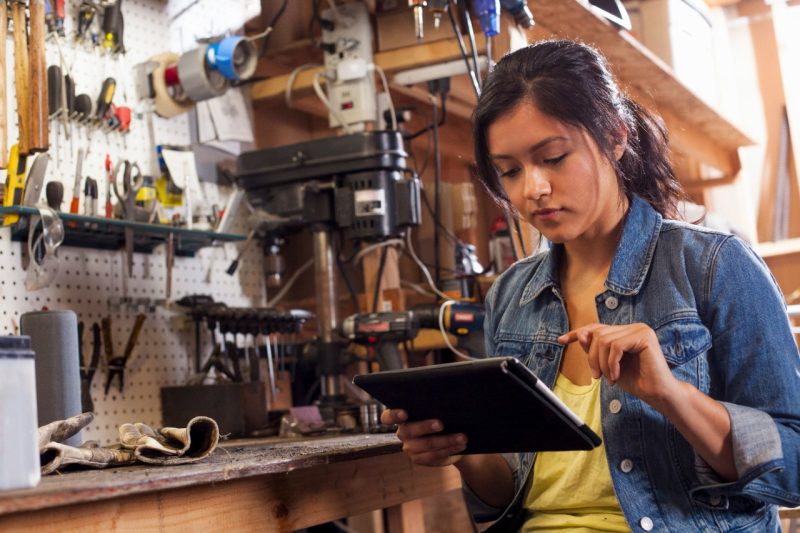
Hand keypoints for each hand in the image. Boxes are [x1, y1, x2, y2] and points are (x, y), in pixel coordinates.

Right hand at [381, 408, 466, 466]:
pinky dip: (449, 449)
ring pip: (426, 445)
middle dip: (425, 426)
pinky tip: (460, 445)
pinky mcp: (419, 459)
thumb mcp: (437, 408)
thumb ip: (435, 404)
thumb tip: (445, 397)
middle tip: (441, 424)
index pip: (388, 417)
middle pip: (408, 431)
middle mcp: (403, 432)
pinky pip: (434, 456)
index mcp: (401, 416)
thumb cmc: (442, 415)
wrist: (450, 437)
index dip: (394, 415)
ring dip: (446, 440)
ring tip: (462, 437)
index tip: (405, 413)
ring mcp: (410, 447)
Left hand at [558, 323, 678, 405]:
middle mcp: (632, 327)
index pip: (596, 328)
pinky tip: (616, 376)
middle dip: (592, 357)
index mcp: (624, 332)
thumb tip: (581, 334)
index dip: (577, 334)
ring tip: (608, 378)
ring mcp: (639, 329)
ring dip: (601, 363)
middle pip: (597, 334)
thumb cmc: (635, 380)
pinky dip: (611, 363)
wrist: (658, 393)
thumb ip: (595, 350)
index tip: (561, 340)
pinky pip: (616, 346)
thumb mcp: (607, 365)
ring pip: (604, 340)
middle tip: (597, 377)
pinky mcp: (644, 336)